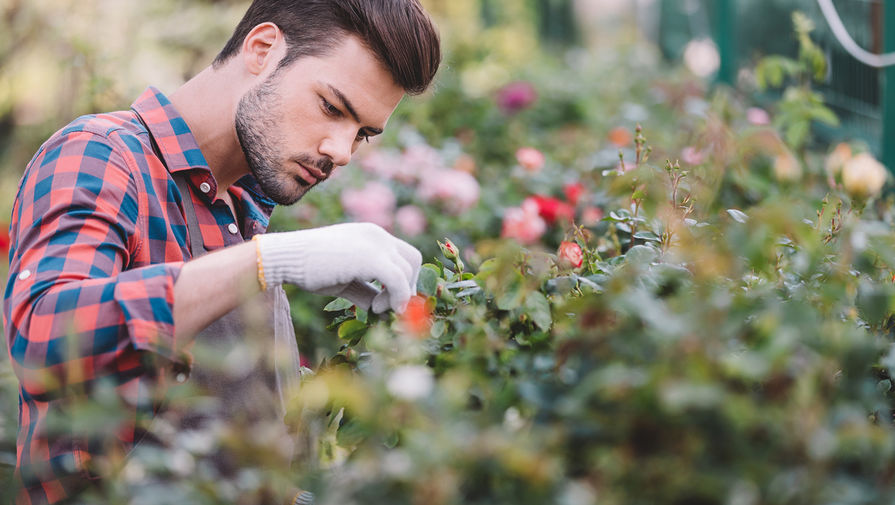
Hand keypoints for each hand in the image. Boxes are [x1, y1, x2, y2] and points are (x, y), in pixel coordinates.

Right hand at [256, 223, 420, 312]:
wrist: (286, 257)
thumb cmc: (310, 268)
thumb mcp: (346, 280)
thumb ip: (367, 291)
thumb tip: (384, 310)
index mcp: (372, 235)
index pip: (405, 254)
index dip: (406, 279)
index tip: (392, 300)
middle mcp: (378, 235)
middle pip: (413, 260)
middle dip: (409, 286)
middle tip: (391, 307)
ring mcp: (375, 243)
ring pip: (407, 272)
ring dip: (397, 296)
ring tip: (375, 308)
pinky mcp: (370, 257)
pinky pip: (399, 280)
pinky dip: (396, 298)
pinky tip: (377, 309)